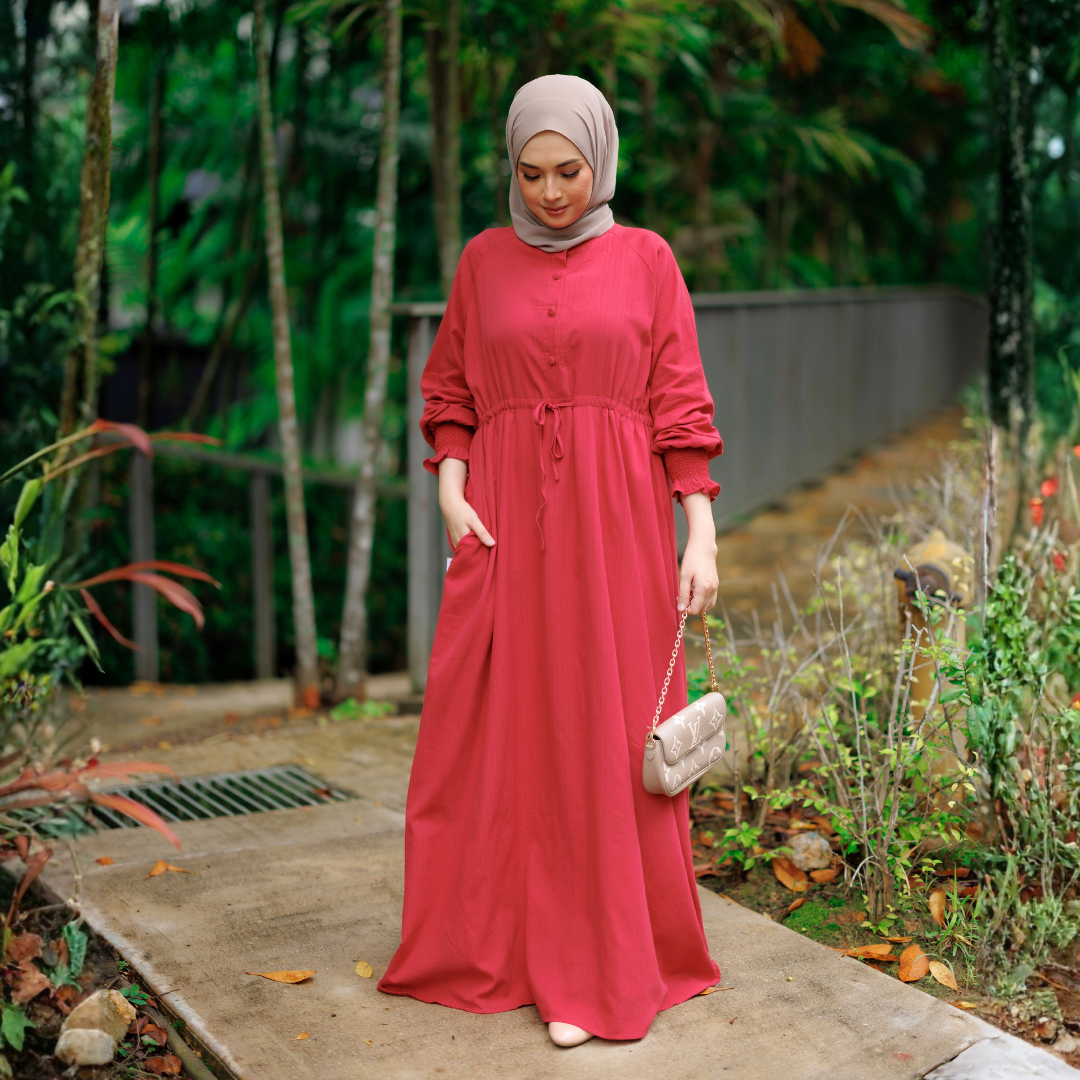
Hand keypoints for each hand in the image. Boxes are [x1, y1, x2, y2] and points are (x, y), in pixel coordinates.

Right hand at [438, 457, 494, 549]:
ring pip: (465, 550)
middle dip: (477, 555)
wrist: (450, 504)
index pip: (473, 554)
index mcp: (463, 541)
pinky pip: (462, 546)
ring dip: (472, 551)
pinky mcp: (454, 538)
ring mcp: (454, 541)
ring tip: (482, 551)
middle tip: (488, 556)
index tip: (489, 557)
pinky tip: (474, 544)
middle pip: (469, 553)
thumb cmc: (462, 511)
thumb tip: (492, 544)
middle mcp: (457, 543)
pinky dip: (467, 546)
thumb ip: (482, 533)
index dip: (481, 556)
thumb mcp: (474, 521)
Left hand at [678, 492, 717, 615]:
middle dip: (691, 606)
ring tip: (689, 592)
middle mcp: (712, 589)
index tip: (679, 599)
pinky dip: (704, 600)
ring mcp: (715, 587)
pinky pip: (711, 599)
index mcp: (703, 588)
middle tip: (683, 595)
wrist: (703, 547)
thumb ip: (683, 594)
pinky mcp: (716, 584)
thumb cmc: (691, 560)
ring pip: (707, 606)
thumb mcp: (684, 576)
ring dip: (698, 604)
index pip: (695, 609)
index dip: (686, 608)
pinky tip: (696, 591)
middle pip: (701, 609)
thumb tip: (681, 610)